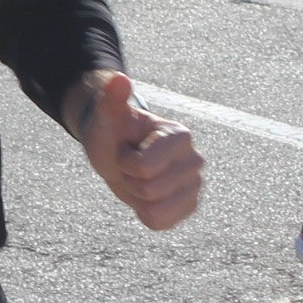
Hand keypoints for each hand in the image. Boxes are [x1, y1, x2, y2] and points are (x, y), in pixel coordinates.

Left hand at [75, 71, 204, 231]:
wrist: (118, 153)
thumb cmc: (113, 133)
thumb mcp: (107, 119)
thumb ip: (112, 100)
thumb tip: (119, 79)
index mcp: (180, 136)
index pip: (145, 168)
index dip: (126, 163)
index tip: (127, 150)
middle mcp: (195, 160)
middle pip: (150, 190)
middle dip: (130, 181)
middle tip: (131, 166)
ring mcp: (195, 184)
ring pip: (156, 210)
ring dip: (137, 199)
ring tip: (138, 180)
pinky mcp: (190, 205)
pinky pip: (162, 224)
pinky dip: (146, 215)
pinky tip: (146, 197)